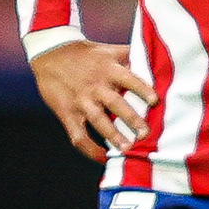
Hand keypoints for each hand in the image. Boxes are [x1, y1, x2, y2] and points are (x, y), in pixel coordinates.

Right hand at [31, 40, 152, 164]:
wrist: (51, 54)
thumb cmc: (86, 53)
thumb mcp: (108, 50)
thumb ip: (129, 56)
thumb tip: (156, 58)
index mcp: (108, 69)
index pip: (128, 79)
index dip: (142, 89)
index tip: (155, 101)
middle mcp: (96, 86)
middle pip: (115, 103)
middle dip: (131, 118)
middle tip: (145, 133)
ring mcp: (81, 101)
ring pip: (98, 121)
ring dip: (112, 135)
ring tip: (126, 149)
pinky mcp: (67, 113)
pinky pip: (78, 135)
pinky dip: (90, 149)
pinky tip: (103, 157)